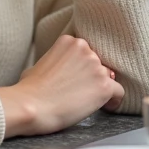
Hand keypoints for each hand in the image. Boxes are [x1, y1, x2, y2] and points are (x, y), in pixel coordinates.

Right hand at [0, 35, 124, 137]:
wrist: (30, 106)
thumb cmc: (29, 90)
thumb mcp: (40, 63)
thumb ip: (58, 61)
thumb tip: (62, 71)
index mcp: (70, 41)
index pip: (87, 53)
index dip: (83, 68)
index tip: (78, 80)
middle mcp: (86, 49)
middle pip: (99, 63)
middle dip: (91, 77)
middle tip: (79, 92)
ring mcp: (96, 67)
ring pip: (108, 77)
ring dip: (100, 89)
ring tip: (85, 102)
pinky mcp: (104, 86)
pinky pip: (119, 92)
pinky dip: (114, 100)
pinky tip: (106, 107)